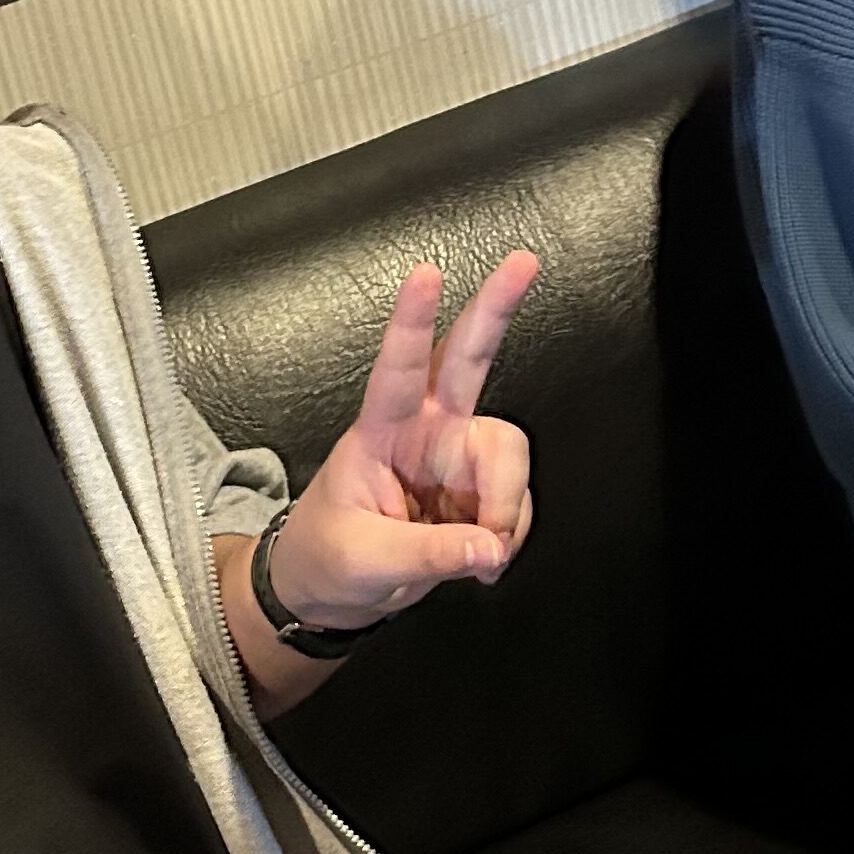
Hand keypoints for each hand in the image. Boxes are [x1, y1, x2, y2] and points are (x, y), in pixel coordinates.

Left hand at [264, 254, 541, 630]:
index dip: (412, 323)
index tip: (425, 274)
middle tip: (523, 263)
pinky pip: (516, 502)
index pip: (397, 369)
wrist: (330, 591)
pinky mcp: (479, 491)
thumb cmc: (329, 558)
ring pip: (509, 451)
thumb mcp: (365, 561)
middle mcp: (425, 431)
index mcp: (380, 432)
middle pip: (467, 358)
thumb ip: (429, 555)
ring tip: (479, 555)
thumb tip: (489, 549)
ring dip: (507, 506)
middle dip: (495, 309)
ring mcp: (456, 457)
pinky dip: (509, 535)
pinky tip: (481, 558)